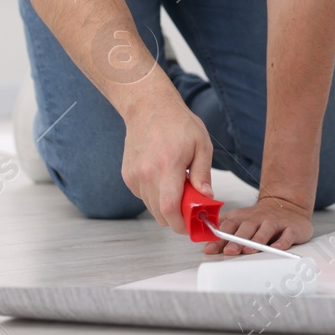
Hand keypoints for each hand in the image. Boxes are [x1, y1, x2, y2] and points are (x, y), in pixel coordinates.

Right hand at [120, 92, 211, 233]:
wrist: (149, 107)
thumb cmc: (177, 123)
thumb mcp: (201, 145)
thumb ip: (203, 174)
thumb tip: (206, 198)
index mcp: (167, 165)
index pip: (169, 208)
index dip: (181, 224)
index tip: (192, 226)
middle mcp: (147, 173)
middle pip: (160, 214)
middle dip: (177, 217)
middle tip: (190, 206)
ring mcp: (134, 175)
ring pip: (151, 207)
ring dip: (166, 205)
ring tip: (177, 185)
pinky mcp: (127, 176)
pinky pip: (143, 196)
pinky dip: (155, 194)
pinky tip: (162, 177)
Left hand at [205, 193, 312, 255]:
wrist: (287, 206)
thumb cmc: (259, 219)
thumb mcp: (239, 220)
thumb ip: (224, 230)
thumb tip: (205, 243)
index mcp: (242, 218)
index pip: (228, 227)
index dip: (219, 238)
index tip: (210, 249)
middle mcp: (257, 219)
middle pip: (246, 228)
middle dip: (237, 240)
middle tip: (229, 251)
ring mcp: (275, 222)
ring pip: (266, 229)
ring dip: (257, 239)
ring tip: (249, 250)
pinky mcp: (291, 228)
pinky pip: (287, 234)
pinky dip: (282, 242)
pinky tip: (277, 248)